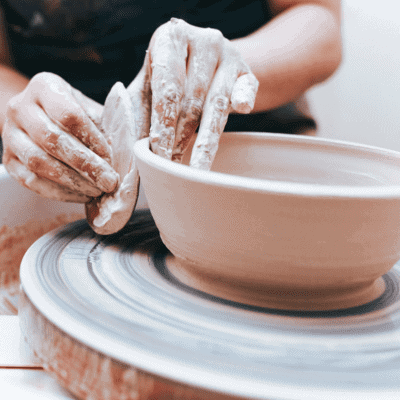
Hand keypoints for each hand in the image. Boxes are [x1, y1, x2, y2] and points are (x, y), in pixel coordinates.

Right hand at [2, 72, 118, 201]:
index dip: (92, 139)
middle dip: (85, 165)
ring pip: (38, 162)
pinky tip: (81, 195)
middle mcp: (20, 108)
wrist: (38, 117)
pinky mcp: (8, 160)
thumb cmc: (74, 114)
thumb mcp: (89, 109)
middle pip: (51, 139)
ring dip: (73, 181)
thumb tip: (125, 153)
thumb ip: (105, 125)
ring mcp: (9, 135)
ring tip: (97, 190)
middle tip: (109, 181)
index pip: (69, 115)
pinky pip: (31, 181)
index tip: (110, 157)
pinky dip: (59, 192)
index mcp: (45, 87)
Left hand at [128, 18, 258, 169]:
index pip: (167, 90)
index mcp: (171, 37)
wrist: (205, 57)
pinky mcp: (247, 72)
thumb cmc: (170, 75)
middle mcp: (203, 41)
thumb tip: (132, 148)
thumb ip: (137, 109)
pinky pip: (246, 90)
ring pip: (216, 104)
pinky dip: (243, 100)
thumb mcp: (149, 84)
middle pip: (191, 100)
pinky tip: (242, 110)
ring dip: (205, 141)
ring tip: (197, 169)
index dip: (163, 126)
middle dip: (180, 138)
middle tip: (172, 169)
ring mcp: (230, 54)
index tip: (158, 156)